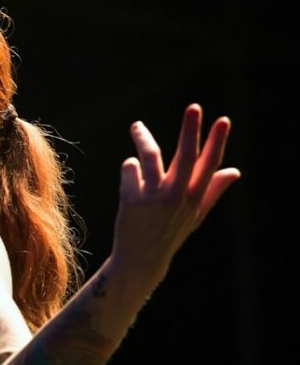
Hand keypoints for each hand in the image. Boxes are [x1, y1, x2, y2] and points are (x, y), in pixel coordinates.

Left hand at [111, 103, 240, 274]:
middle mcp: (178, 197)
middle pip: (186, 156)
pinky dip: (129, 166)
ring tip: (136, 126)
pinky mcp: (132, 200)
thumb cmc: (169, 232)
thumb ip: (212, 191)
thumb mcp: (195, 214)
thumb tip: (235, 171)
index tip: (223, 120)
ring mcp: (155, 198)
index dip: (217, 141)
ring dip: (142, 137)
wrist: (141, 257)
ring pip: (150, 156)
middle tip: (194, 107)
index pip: (210, 165)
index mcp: (196, 198)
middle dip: (191, 130)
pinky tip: (130, 172)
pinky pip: (130, 167)